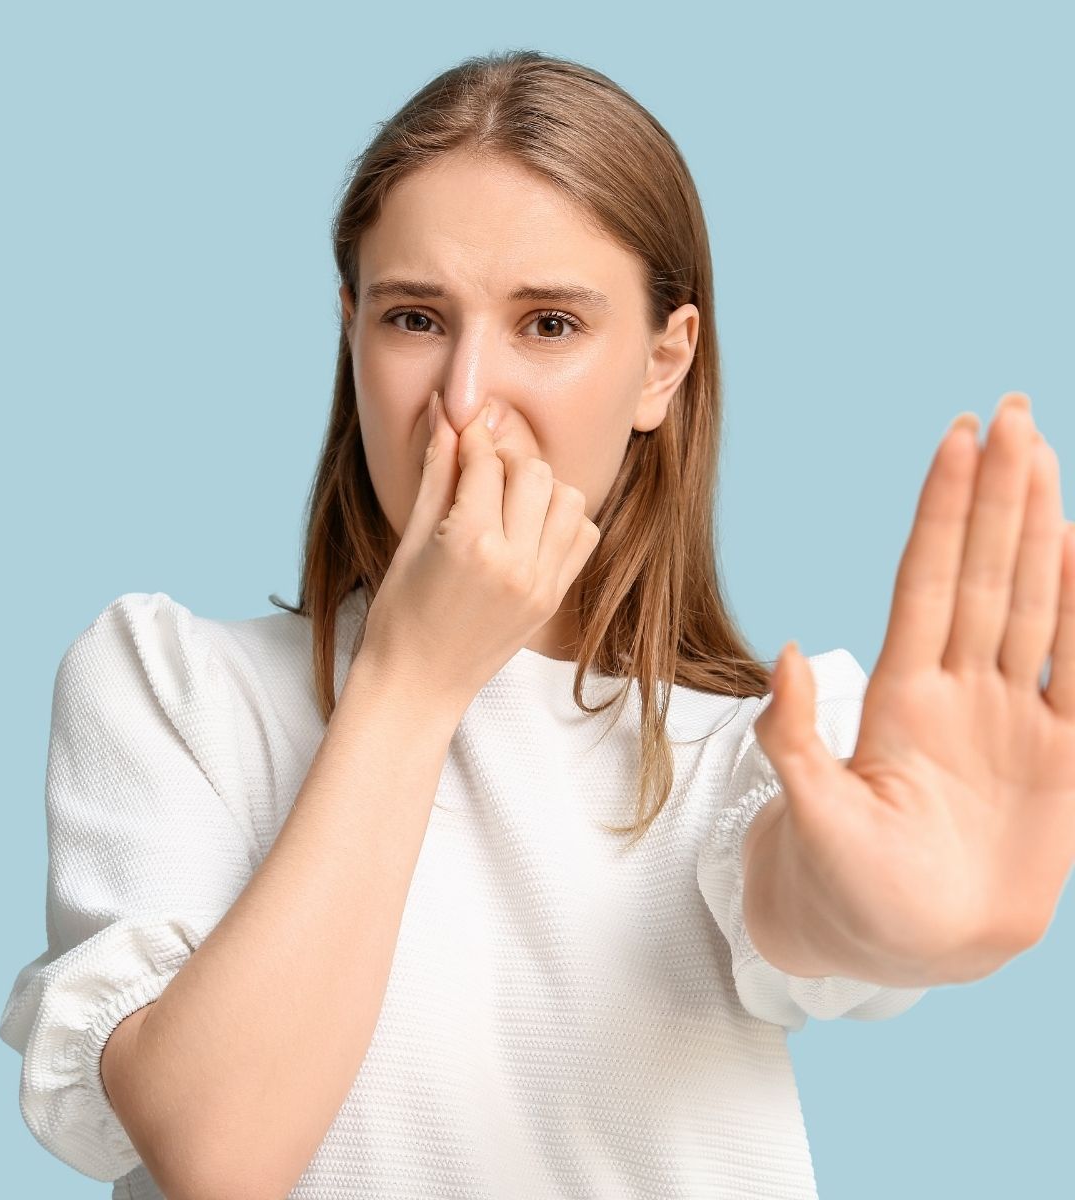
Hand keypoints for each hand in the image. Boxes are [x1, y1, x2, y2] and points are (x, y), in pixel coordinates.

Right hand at [358, 391, 600, 712]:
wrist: (417, 685)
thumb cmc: (398, 614)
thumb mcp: (409, 538)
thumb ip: (435, 471)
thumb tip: (445, 411)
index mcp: (469, 544)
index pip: (485, 462)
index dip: (471, 436)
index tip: (462, 427)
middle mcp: (514, 562)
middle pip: (533, 472)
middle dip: (506, 458)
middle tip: (481, 466)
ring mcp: (541, 584)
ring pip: (567, 497)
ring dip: (539, 486)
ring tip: (506, 499)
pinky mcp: (554, 599)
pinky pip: (582, 535)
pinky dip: (562, 518)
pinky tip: (529, 526)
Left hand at [752, 391, 1074, 979]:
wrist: (900, 943)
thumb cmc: (843, 884)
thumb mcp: (810, 816)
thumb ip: (799, 738)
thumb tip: (788, 653)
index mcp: (902, 698)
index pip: (927, 581)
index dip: (942, 512)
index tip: (955, 439)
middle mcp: (959, 691)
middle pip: (982, 572)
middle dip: (997, 494)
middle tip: (1011, 412)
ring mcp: (1011, 720)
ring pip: (1031, 604)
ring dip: (1041, 532)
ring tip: (1043, 456)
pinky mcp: (1058, 761)